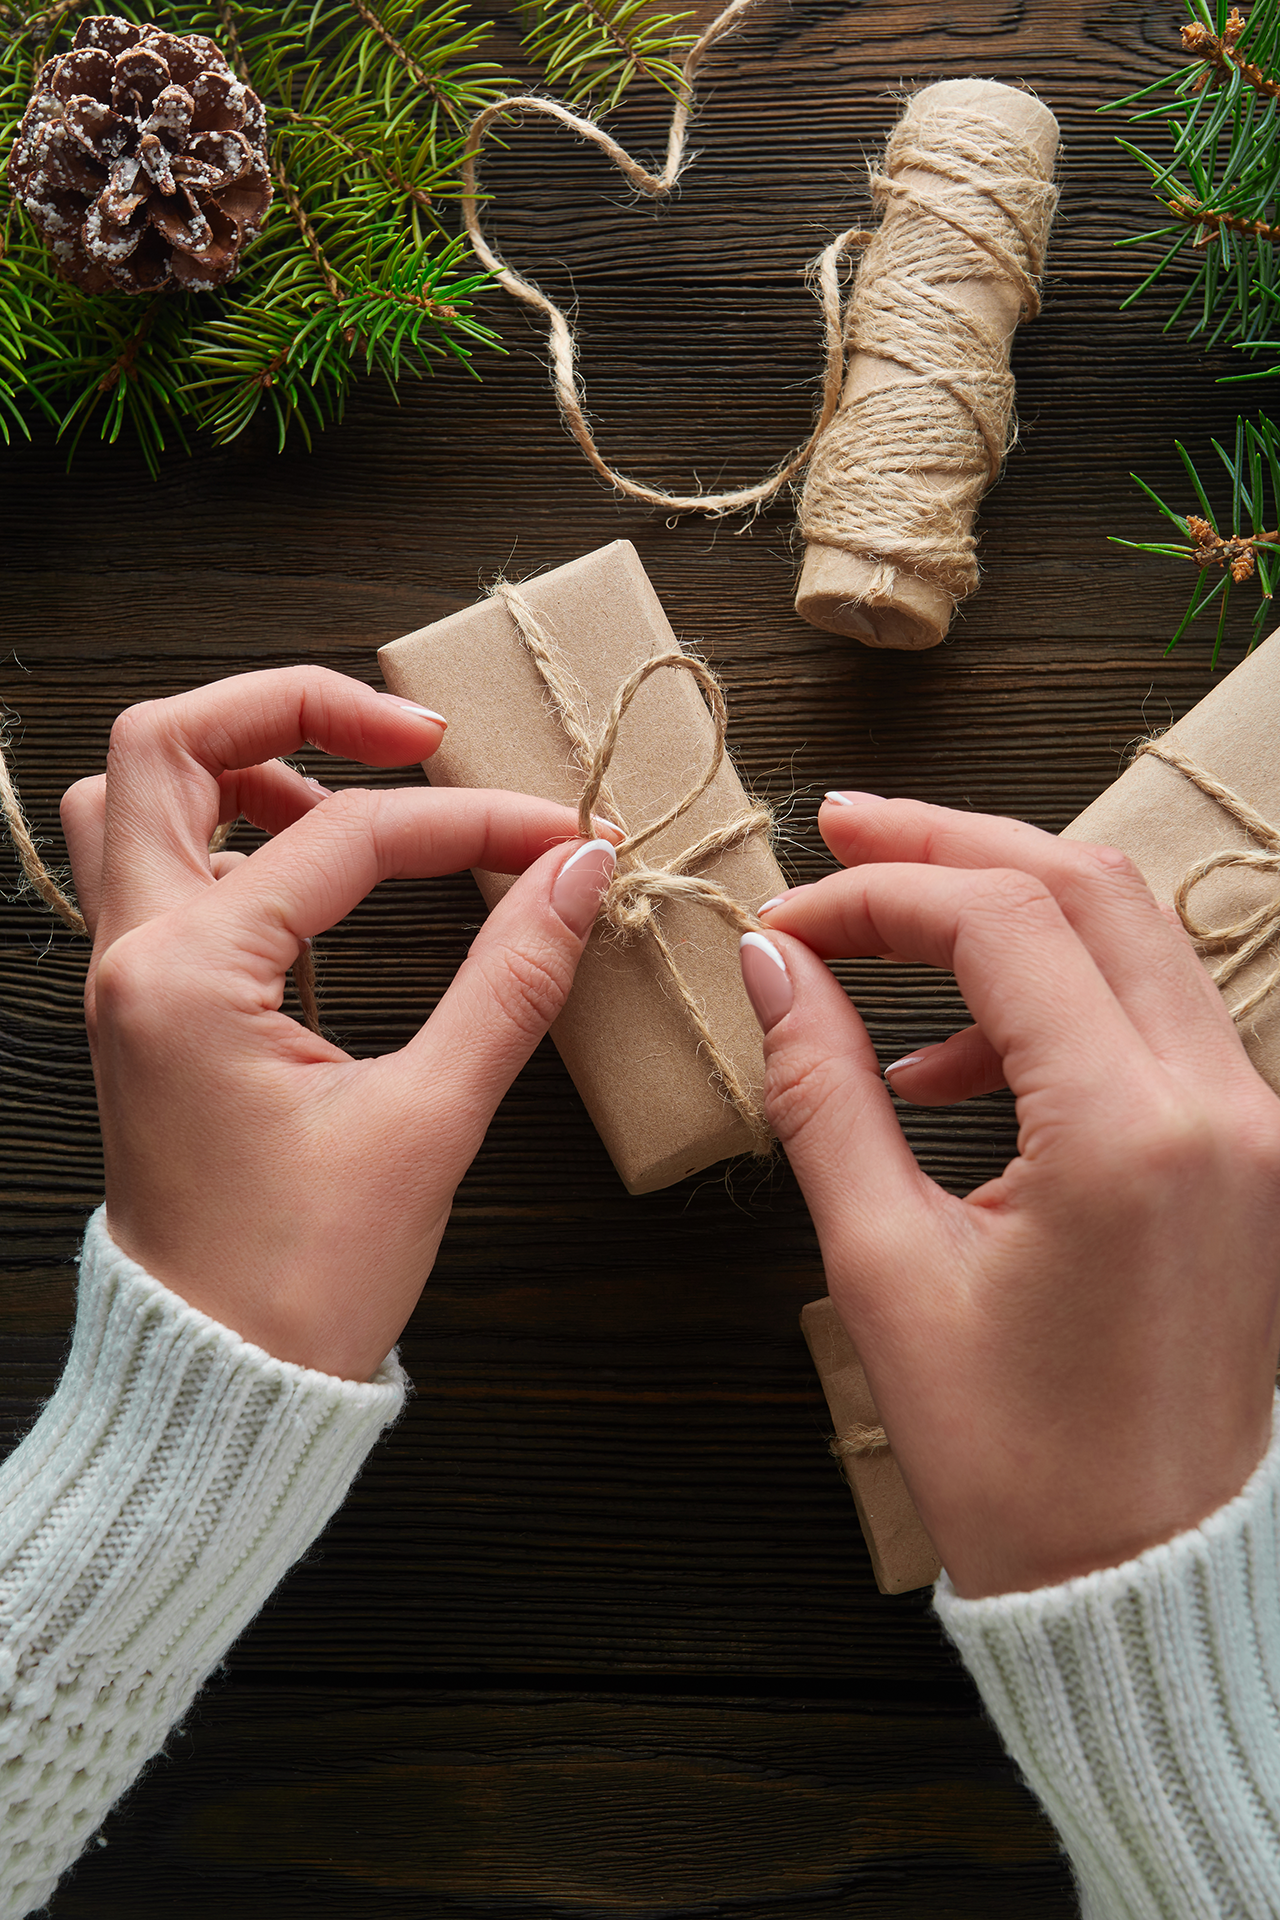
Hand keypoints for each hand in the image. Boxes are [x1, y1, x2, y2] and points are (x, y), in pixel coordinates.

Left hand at [60, 667, 616, 1380]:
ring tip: (348, 789)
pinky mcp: (144, 1011)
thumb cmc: (304, 1279)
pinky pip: (151, 870)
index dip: (468, 821)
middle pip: (164, 745)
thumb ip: (508, 981)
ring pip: (134, 799)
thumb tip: (576, 872)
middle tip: (410, 735)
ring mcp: (123, 981)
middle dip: (291, 706)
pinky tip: (310, 870)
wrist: (218, 1387)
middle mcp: (131, 958)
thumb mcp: (429, 1123)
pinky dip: (224, 833)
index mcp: (189, 978)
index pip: (344, 836)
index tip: (558, 838)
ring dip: (237, 762)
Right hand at [742, 793, 1279, 1597]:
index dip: (878, 893)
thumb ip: (822, 1092)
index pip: (1001, 921)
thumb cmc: (1015, 1463)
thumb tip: (771, 967)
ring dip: (1006, 911)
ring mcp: (1253, 1126)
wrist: (1141, 1579)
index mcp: (1129, 1133)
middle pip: (1085, 884)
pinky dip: (1053, 997)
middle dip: (950, 844)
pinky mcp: (1250, 1153)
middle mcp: (1220, 1106)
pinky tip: (954, 1065)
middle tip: (842, 833)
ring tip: (883, 949)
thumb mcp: (886, 1268)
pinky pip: (1153, 1015)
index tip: (787, 917)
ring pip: (1131, 933)